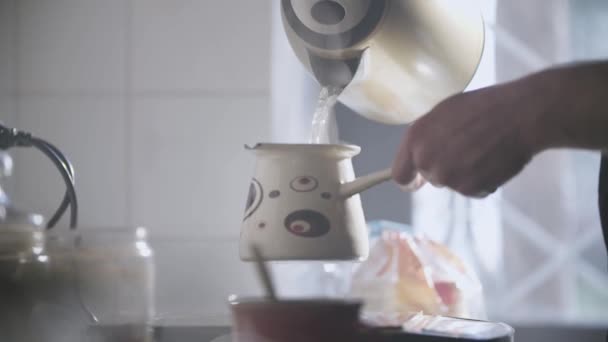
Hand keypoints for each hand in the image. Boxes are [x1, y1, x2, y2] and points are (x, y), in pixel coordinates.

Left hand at [392, 78, 547, 197]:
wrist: (519, 114)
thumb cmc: (483, 107)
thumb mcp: (443, 114)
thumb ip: (426, 137)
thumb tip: (418, 156)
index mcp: (415, 138)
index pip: (400, 174)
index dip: (410, 178)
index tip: (417, 180)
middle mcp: (426, 159)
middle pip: (430, 178)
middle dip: (445, 168)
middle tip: (467, 149)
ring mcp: (447, 176)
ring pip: (452, 183)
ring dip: (465, 173)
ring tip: (483, 150)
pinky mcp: (468, 188)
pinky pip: (472, 190)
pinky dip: (483, 181)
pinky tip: (493, 160)